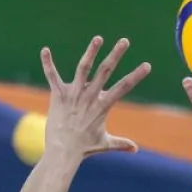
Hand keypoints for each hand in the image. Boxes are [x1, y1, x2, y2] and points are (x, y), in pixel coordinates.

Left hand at [40, 36, 151, 160]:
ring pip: (83, 68)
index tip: (147, 65)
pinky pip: (52, 76)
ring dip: (91, 52)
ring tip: (98, 38)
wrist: (63, 153)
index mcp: (103, 106)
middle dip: (116, 54)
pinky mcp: (58, 96)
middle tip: (125, 40)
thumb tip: (135, 149)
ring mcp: (73, 95)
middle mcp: (89, 97)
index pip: (124, 87)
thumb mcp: (105, 143)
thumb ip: (120, 144)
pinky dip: (48, 63)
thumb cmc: (84, 148)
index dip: (136, 76)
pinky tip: (45, 50)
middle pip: (105, 71)